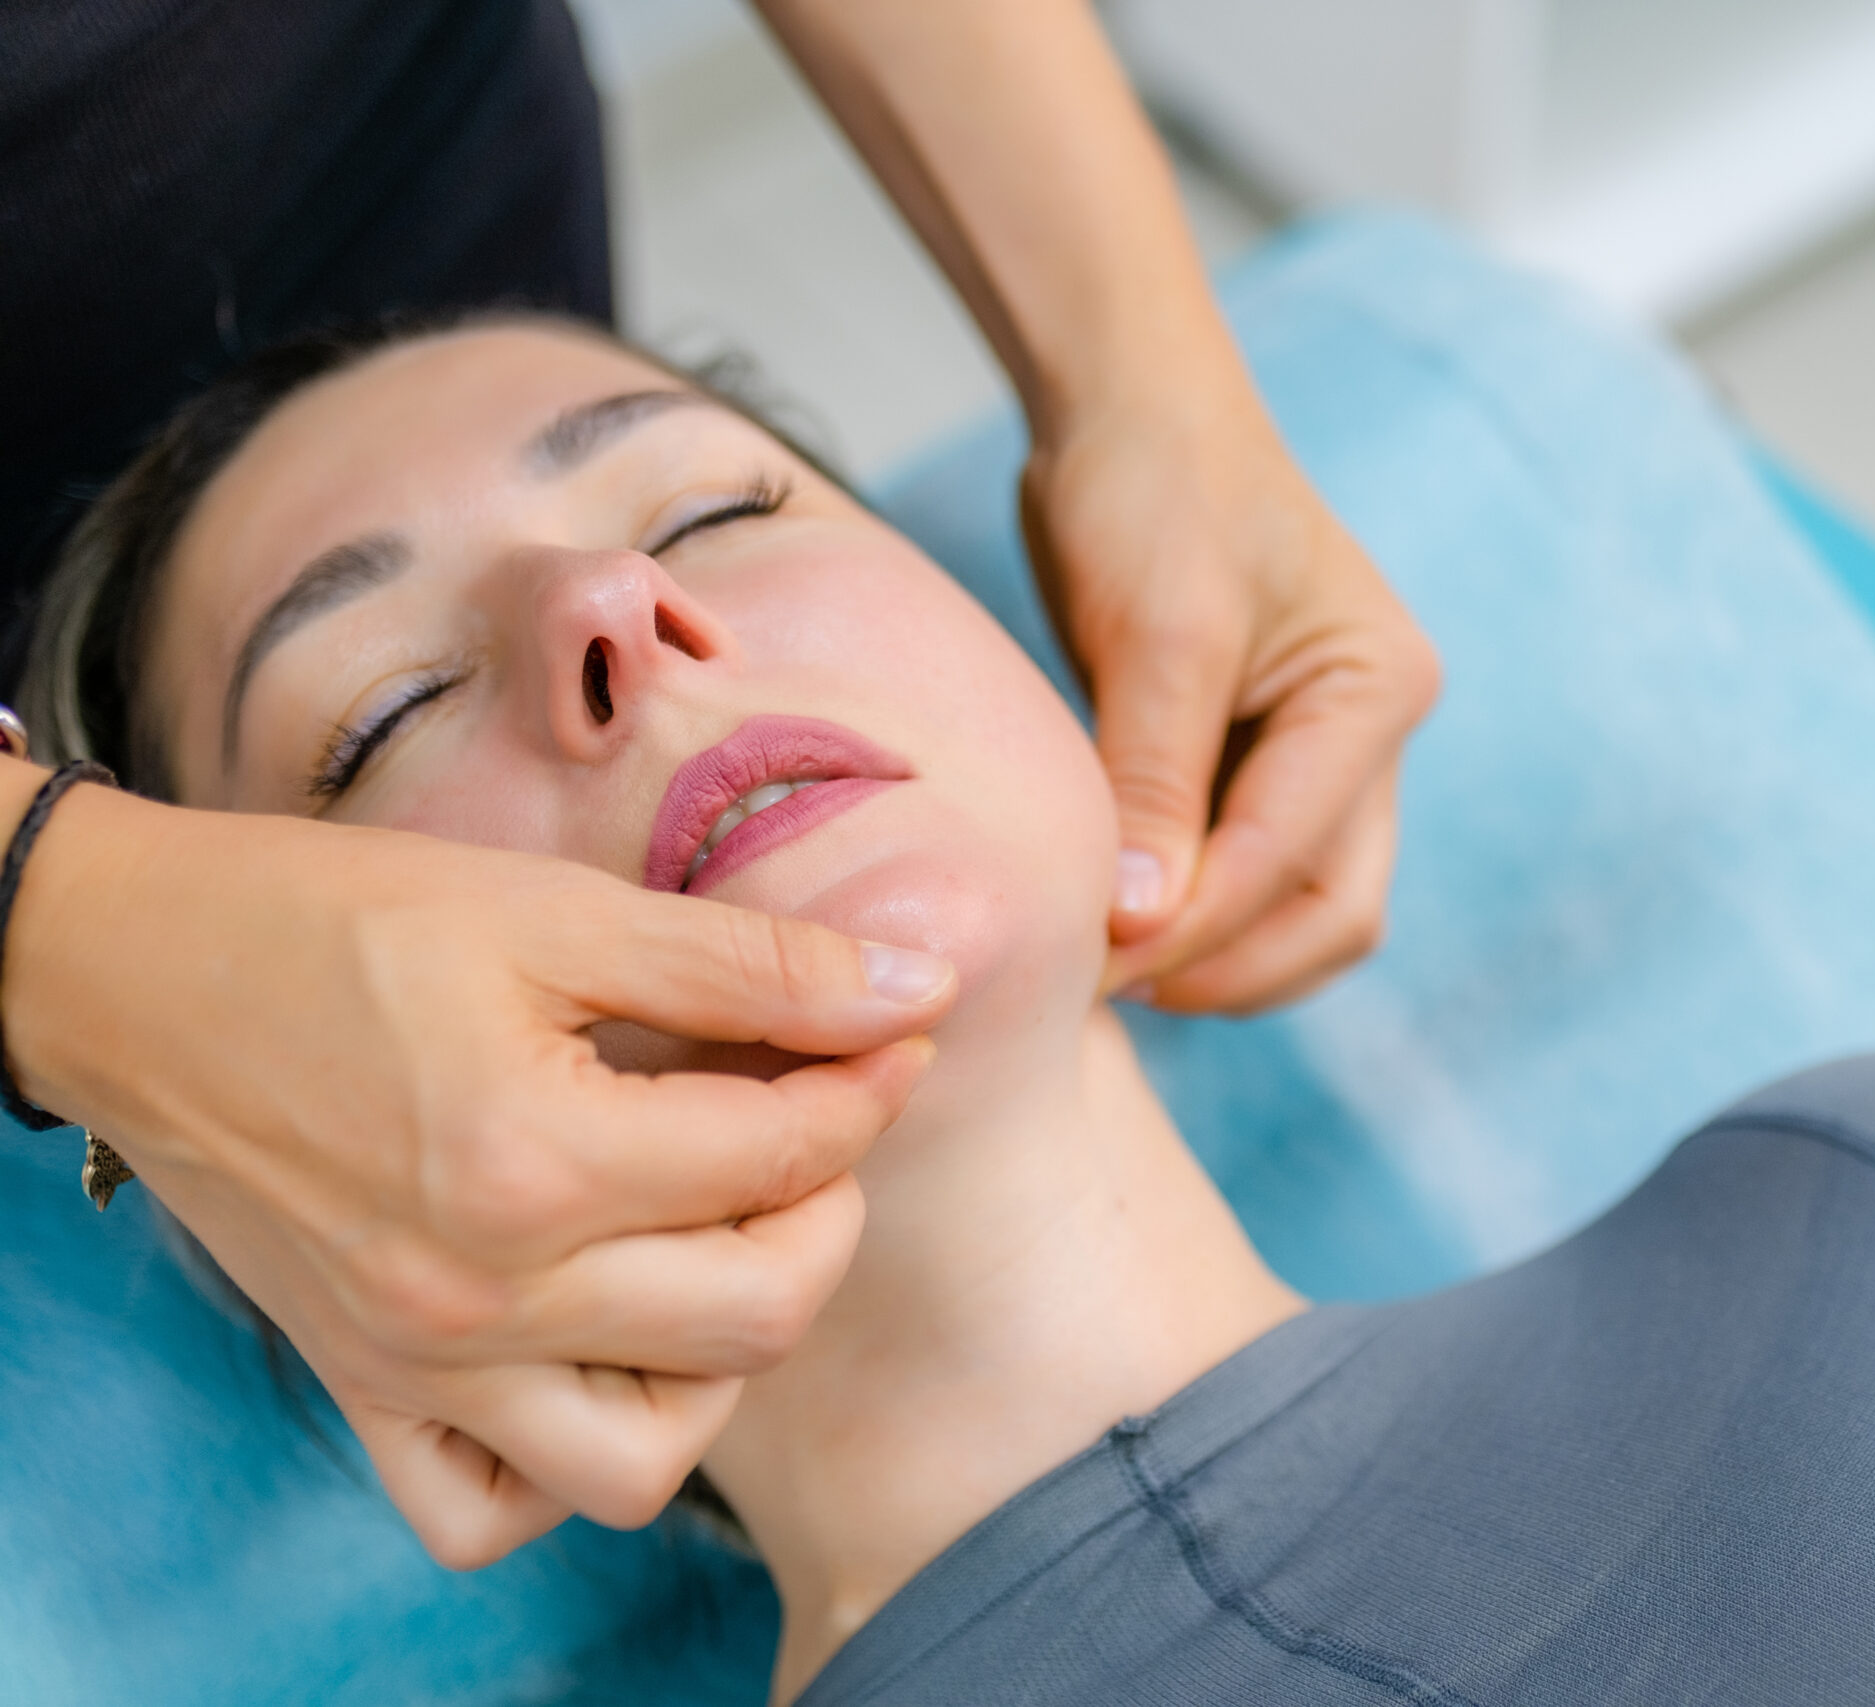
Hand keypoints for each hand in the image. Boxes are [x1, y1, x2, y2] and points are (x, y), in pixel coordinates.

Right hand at [1, 777, 953, 1567]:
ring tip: (715, 1246)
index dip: (868, 1085)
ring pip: (649, 1457)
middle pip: (757, 1317)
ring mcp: (419, 1367)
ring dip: (722, 1358)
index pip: (784, 1158)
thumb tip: (916, 987)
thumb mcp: (558, 912)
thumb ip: (751, 965)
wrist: (132, 973)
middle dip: (826, 1215)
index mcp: (535, 1161)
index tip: (889, 1032)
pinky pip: (493, 1509)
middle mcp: (481, 1297)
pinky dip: (570, 1462)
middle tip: (808, 1131)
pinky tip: (601, 1352)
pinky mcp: (364, 1394)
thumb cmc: (335, 923)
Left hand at [1021, 373, 1439, 1013]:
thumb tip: (1142, 923)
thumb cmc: (1157, 489)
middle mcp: (1367, 735)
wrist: (1126, 407)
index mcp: (1376, 695)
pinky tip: (1116, 925)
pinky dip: (1192, 913)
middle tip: (1109, 987)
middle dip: (1229, 966)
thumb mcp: (1161, 632)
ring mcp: (1318, 753)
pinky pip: (1245, 871)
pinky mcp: (1256, 760)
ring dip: (1216, 955)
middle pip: (1332, 912)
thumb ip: (1157, 780)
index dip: (1198, 929)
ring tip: (1108, 968)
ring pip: (1296, 908)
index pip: (1295, 858)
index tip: (1096, 963)